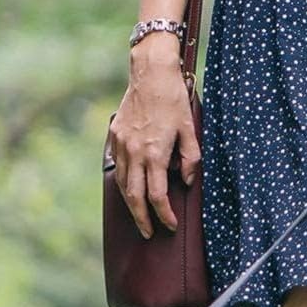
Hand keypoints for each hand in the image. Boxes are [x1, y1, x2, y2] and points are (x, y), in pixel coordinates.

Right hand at [108, 32, 199, 237]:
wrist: (150, 73)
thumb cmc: (174, 99)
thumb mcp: (189, 128)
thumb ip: (190, 159)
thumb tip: (186, 182)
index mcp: (155, 153)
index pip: (158, 196)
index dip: (164, 214)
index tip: (170, 225)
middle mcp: (136, 153)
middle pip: (135, 197)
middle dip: (142, 219)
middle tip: (148, 234)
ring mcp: (122, 145)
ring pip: (123, 185)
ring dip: (130, 205)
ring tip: (139, 217)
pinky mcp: (115, 136)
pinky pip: (118, 166)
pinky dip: (123, 182)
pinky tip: (130, 189)